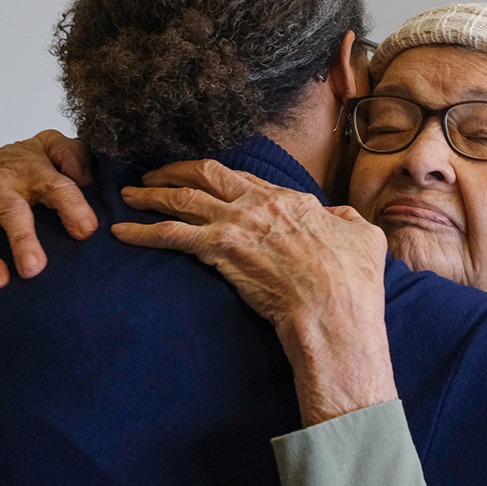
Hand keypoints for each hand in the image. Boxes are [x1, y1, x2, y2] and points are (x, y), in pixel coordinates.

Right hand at [0, 130, 96, 289]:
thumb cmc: (24, 162)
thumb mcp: (52, 147)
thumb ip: (74, 155)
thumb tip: (85, 178)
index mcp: (35, 170)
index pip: (57, 186)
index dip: (72, 206)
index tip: (85, 230)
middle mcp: (6, 186)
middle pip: (13, 212)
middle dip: (22, 239)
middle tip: (34, 267)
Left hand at [112, 159, 393, 424]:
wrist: (333, 314)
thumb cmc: (352, 284)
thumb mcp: (364, 239)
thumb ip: (347, 221)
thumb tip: (338, 218)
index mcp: (290, 199)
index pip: (243, 178)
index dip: (217, 177)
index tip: (201, 179)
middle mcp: (259, 203)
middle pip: (205, 174)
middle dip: (174, 171)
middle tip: (152, 175)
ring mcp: (236, 224)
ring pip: (182, 198)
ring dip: (151, 195)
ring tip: (128, 194)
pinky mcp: (219, 250)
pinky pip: (170, 235)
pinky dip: (142, 231)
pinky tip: (122, 232)